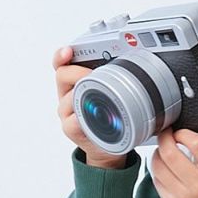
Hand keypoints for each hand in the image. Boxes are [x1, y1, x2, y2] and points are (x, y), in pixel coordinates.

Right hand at [52, 46, 126, 167]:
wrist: (108, 147)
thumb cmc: (109, 117)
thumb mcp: (111, 93)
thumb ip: (114, 78)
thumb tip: (135, 60)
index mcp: (74, 83)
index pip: (61, 64)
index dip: (62, 55)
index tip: (69, 51)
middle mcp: (67, 95)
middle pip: (63, 76)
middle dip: (79, 72)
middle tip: (93, 75)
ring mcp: (66, 113)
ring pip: (69, 98)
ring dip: (84, 95)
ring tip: (98, 98)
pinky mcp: (70, 130)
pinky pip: (73, 122)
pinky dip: (81, 119)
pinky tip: (89, 119)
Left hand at [151, 127, 197, 197]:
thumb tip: (189, 135)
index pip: (196, 143)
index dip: (183, 133)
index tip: (180, 132)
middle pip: (170, 153)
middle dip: (164, 139)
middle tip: (165, 135)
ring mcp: (184, 195)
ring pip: (158, 167)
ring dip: (157, 154)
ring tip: (163, 152)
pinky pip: (157, 182)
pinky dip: (157, 172)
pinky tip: (164, 169)